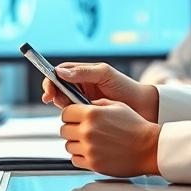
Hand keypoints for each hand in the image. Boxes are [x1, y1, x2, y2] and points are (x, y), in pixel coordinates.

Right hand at [42, 62, 158, 120]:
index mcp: (82, 73)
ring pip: (62, 102)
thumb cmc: (125, 87)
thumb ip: (84, 72)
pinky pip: (72, 115)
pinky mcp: (86, 114)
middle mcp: (80, 86)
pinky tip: (75, 118)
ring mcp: (82, 100)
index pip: (59, 73)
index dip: (51, 80)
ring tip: (70, 108)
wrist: (141, 106)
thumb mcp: (105, 74)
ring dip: (62, 105)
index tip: (49, 90)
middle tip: (57, 101)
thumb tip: (61, 72)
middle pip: (57, 88)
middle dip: (54, 94)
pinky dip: (70, 116)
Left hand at [60, 99, 160, 177]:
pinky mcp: (93, 164)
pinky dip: (80, 156)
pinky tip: (92, 152)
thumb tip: (80, 106)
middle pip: (64, 130)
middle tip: (83, 130)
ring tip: (90, 142)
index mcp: (91, 114)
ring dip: (76, 143)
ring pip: (68, 145)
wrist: (149, 148)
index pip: (65, 113)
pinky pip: (75, 159)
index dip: (70, 115)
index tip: (75, 118)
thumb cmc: (135, 126)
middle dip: (72, 129)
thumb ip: (95, 104)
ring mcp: (89, 149)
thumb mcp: (116, 105)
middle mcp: (87, 131)